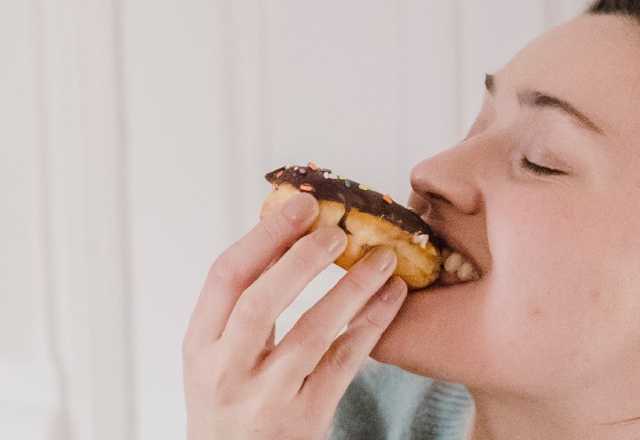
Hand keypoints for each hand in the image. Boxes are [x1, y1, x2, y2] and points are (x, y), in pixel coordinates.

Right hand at [182, 192, 407, 439]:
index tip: (302, 205)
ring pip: (311, 332)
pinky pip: (344, 363)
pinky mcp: (305, 418)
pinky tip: (391, 298)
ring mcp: (265, 398)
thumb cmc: (232, 405)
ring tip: (383, 258)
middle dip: (300, 258)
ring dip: (350, 288)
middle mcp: (226, 371)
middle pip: (260, 302)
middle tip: (339, 228)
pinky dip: (370, 325)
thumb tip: (287, 233)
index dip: (265, 235)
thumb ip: (242, 308)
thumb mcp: (218, 358)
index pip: (225, 277)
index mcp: (201, 345)